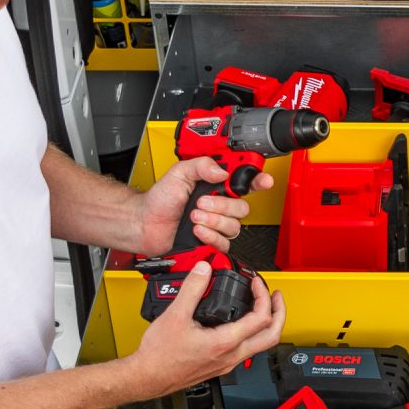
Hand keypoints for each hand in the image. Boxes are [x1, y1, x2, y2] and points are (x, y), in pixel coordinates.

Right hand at [120, 262, 285, 395]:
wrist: (148, 377)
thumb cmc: (160, 356)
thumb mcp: (175, 315)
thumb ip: (193, 288)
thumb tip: (204, 269)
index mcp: (225, 342)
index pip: (261, 318)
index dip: (263, 296)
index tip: (256, 283)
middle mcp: (231, 355)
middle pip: (271, 336)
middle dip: (279, 313)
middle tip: (276, 296)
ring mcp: (227, 362)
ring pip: (260, 345)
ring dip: (267, 324)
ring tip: (263, 307)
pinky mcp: (220, 365)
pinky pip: (246, 350)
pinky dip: (251, 333)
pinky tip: (240, 323)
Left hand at [135, 160, 268, 255]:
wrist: (145, 223)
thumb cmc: (159, 200)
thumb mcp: (178, 173)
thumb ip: (201, 166)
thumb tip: (222, 171)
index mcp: (214, 186)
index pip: (244, 182)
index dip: (258, 181)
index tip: (264, 180)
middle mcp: (219, 205)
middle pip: (242, 208)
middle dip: (222, 206)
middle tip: (201, 203)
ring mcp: (216, 224)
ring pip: (234, 227)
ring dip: (213, 221)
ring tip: (194, 217)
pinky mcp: (210, 241)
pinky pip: (224, 243)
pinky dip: (210, 236)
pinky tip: (197, 230)